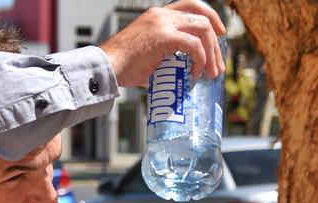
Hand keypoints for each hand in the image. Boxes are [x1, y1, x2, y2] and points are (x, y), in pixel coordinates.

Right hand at [100, 0, 225, 86]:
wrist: (105, 68)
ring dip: (211, 53)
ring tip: (210, 72)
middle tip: (218, 63)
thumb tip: (176, 73)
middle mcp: (161, 15)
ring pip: (202, 30)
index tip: (219, 33)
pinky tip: (195, 73)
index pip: (190, 6)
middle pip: (202, 18)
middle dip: (215, 42)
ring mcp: (163, 24)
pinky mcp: (164, 37)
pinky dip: (200, 59)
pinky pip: (193, 45)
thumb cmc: (121, 67)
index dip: (209, 16)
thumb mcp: (146, 54)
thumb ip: (163, 57)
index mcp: (157, 16)